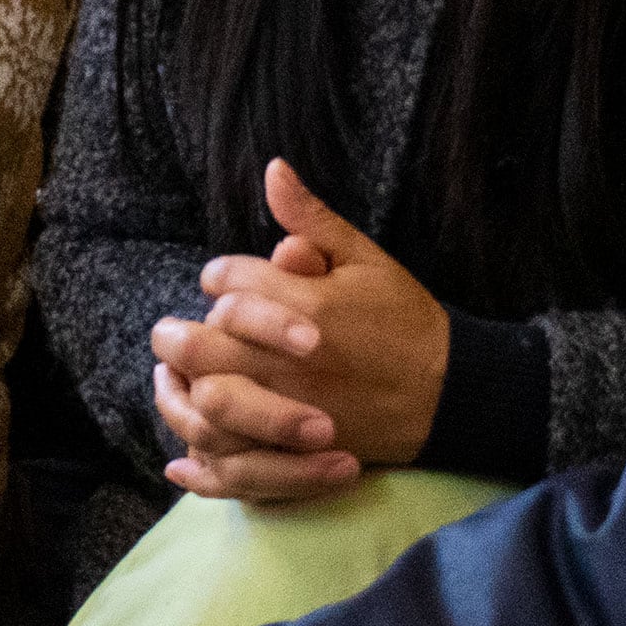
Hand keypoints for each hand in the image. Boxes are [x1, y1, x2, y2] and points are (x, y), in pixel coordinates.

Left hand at [150, 159, 449, 492]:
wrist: (450, 393)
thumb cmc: (406, 321)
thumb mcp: (366, 259)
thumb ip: (312, 220)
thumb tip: (273, 169)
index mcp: (305, 305)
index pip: (226, 281)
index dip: (218, 277)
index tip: (222, 283)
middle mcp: (288, 360)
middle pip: (198, 344)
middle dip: (179, 336)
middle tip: (176, 334)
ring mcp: (289, 410)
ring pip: (205, 401)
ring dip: (185, 389)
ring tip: (184, 380)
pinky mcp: (296, 452)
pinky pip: (230, 457)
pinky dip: (204, 452)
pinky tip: (193, 439)